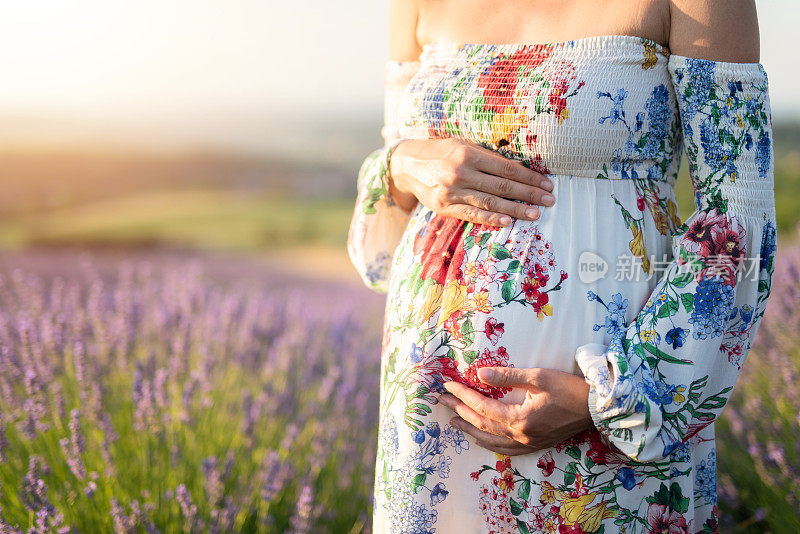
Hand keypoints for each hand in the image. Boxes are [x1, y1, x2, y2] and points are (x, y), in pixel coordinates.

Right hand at [388, 138, 554, 226]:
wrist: (407, 165)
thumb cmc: (440, 152)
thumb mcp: (462, 144)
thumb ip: (486, 156)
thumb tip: (518, 169)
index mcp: (468, 153)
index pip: (506, 168)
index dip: (528, 177)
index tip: (546, 184)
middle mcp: (460, 172)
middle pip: (502, 186)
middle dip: (528, 194)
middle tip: (548, 201)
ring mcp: (452, 192)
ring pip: (490, 203)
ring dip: (515, 210)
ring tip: (535, 214)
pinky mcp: (444, 207)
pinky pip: (471, 214)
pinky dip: (490, 220)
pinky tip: (507, 222)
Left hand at [437, 367, 593, 454]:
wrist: (597, 409)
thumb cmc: (570, 388)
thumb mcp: (539, 376)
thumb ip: (508, 376)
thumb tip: (480, 374)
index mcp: (520, 418)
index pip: (482, 406)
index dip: (462, 395)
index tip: (448, 384)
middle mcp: (521, 435)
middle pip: (481, 424)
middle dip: (459, 411)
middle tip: (442, 400)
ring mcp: (528, 443)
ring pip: (490, 441)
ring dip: (469, 430)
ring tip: (453, 421)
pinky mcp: (535, 445)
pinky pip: (505, 449)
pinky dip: (488, 443)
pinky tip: (481, 438)